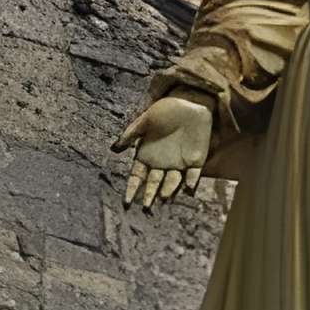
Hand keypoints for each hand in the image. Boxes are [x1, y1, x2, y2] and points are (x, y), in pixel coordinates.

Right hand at [111, 94, 213, 208]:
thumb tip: (114, 148)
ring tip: (162, 197)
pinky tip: (187, 188)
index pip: (137, 177)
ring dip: (168, 191)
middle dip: (149, 196)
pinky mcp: (196, 161)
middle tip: (146, 208)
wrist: (189, 101)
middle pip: (154, 184)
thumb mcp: (145, 120)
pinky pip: (193, 175)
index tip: (126, 202)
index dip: (132, 189)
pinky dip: (191, 182)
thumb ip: (131, 134)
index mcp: (147, 156)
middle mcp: (161, 164)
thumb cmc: (165, 110)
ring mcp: (179, 164)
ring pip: (172, 182)